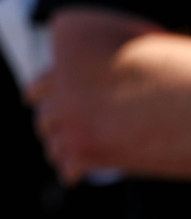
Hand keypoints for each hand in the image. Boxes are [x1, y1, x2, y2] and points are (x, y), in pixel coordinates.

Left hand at [27, 7, 164, 183]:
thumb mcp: (140, 43)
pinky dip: (73, 172)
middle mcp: (64, 81)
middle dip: (55, 122)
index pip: (43, 79)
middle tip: (62, 129)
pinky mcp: (85, 148)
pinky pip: (67, 167)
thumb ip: (110, 58)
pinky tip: (76, 175)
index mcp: (73, 49)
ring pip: (51, 140)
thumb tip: (105, 73)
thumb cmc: (182, 71)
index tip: (43, 100)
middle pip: (44, 113)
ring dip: (61, 148)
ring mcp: (72, 115)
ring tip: (68, 153)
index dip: (47, 92)